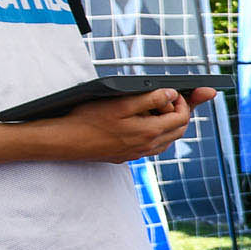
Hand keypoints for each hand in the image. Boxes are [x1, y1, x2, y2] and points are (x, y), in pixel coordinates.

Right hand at [47, 88, 200, 164]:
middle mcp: (148, 147)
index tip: (174, 93)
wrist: (66, 141)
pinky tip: (144, 122)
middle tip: (169, 98)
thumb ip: (150, 98)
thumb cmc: (89, 119)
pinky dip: (156, 133)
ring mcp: (138, 154)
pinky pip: (152, 146)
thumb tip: (172, 94)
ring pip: (166, 140)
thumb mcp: (120, 103)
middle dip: (179, 113)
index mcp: (149, 133)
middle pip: (178, 130)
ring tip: (157, 107)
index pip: (181, 118)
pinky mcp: (128, 156)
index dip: (184, 103)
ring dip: (168, 124)